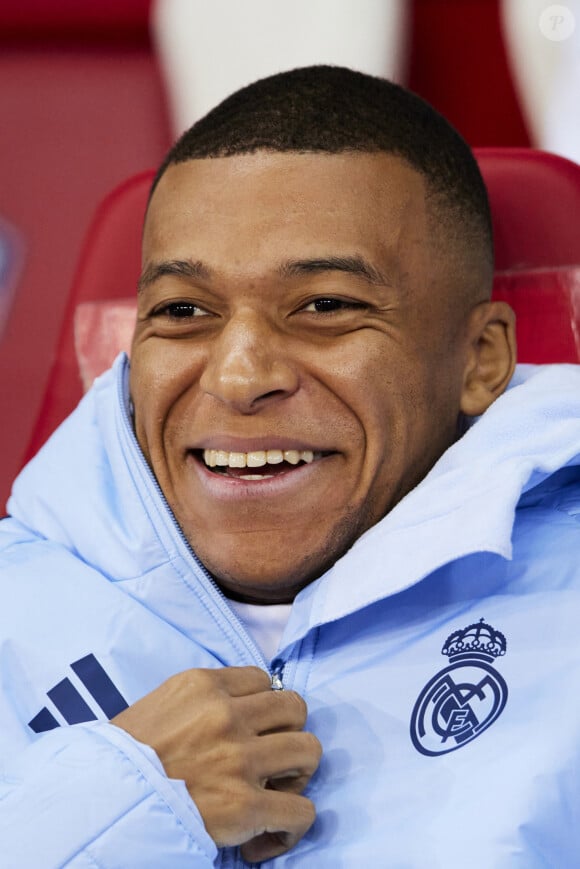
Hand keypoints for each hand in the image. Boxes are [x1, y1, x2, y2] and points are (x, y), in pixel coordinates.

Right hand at [112, 666, 321, 861]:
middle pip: (296, 709)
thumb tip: (243, 710)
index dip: (264, 707)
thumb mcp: (161, 705)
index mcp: (204, 686)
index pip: (264, 679)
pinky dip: (292, 826)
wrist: (96, 803)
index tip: (252, 730)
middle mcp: (227, 715)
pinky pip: (301, 811)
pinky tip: (264, 837)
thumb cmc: (123, 758)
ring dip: (296, 775)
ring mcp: (239, 759)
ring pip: (310, 751)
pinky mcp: (245, 806)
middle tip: (267, 762)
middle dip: (288, 734)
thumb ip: (202, 702)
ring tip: (271, 794)